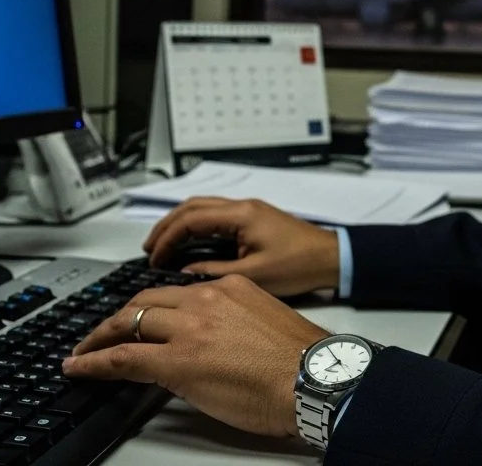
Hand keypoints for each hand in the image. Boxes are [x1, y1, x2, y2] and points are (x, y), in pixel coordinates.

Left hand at [63, 274, 328, 437]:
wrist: (315, 380)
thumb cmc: (303, 361)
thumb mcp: (266, 322)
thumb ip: (235, 320)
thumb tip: (215, 339)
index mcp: (231, 286)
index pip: (176, 293)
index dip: (151, 308)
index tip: (142, 318)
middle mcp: (206, 299)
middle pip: (145, 302)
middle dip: (118, 318)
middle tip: (102, 334)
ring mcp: (189, 329)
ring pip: (127, 323)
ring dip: (99, 338)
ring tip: (84, 352)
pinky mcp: (176, 361)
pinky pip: (121, 357)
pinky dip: (93, 361)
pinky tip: (79, 367)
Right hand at [143, 197, 340, 295]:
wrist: (332, 258)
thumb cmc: (299, 265)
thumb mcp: (254, 275)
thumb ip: (214, 272)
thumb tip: (184, 275)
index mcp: (241, 215)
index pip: (190, 219)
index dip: (167, 238)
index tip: (153, 258)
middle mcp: (242, 206)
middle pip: (192, 207)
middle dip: (167, 226)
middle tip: (149, 249)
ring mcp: (249, 211)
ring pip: (203, 208)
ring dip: (180, 224)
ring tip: (163, 246)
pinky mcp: (254, 219)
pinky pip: (216, 216)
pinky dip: (197, 227)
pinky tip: (190, 244)